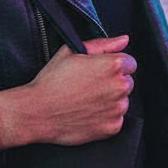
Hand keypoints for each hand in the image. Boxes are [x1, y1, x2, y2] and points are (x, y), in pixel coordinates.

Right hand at [0, 35, 135, 150]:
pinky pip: (116, 120)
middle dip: (113, 83)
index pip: (129, 63)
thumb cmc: (52, 80)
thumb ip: (103, 44)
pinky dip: (105, 118)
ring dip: (110, 101)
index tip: (97, 72)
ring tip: (86, 101)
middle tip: (89, 87)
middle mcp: (120, 86)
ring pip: (122, 101)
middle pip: (127, 82)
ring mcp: (117, 109)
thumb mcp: (71, 52)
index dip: (112, 66)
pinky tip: (87, 113)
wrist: (37, 112)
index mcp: (113, 65)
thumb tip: (124, 40)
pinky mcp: (112, 127)